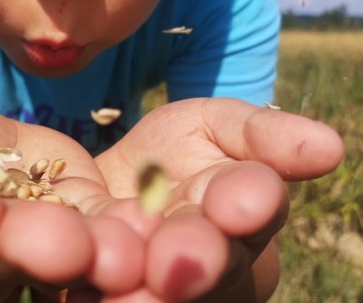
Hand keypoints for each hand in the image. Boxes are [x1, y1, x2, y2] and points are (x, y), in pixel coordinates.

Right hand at [0, 103, 154, 301]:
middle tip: (54, 244)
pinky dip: (128, 241)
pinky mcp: (95, 229)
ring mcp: (46, 243)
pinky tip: (147, 240)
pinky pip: (111, 237)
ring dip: (88, 254)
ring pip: (64, 252)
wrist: (9, 157)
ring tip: (115, 256)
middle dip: (25, 244)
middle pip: (4, 248)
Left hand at [88, 97, 343, 301]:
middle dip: (197, 260)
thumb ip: (262, 134)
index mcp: (238, 207)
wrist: (111, 187)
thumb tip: (329, 146)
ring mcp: (169, 280)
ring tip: (126, 293)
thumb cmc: (171, 154)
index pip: (253, 204)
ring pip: (169, 295)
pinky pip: (112, 299)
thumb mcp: (213, 126)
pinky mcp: (120, 292)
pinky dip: (100, 300)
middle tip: (174, 261)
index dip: (248, 203)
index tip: (242, 204)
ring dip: (149, 296)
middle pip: (215, 264)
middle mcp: (214, 256)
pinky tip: (82, 296)